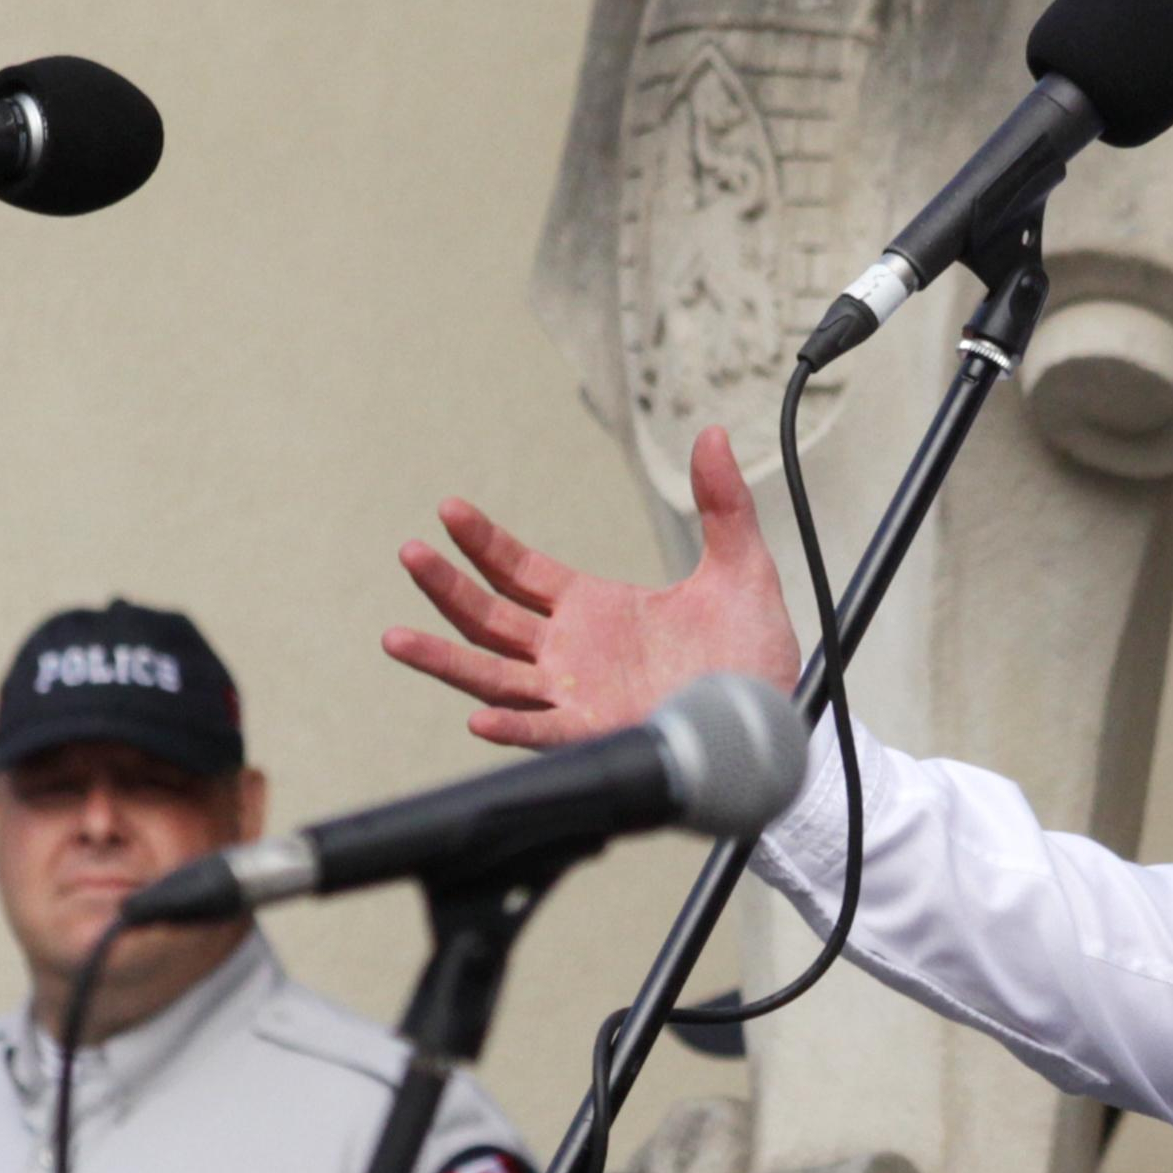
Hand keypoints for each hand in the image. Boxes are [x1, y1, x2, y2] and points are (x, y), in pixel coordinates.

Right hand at [388, 426, 804, 747]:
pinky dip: (512, 729)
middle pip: (489, 619)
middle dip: (445, 588)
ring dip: (446, 658)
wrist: (777, 721)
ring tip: (395, 638)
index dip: (482, 543)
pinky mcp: (599, 737)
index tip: (448, 509)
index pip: (519, 571)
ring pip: (494, 678)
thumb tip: (714, 436)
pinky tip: (478, 718)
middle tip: (410, 553)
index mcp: (592, 610)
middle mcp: (571, 654)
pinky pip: (545, 735)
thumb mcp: (742, 567)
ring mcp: (577, 698)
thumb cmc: (753, 656)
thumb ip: (724, 504)